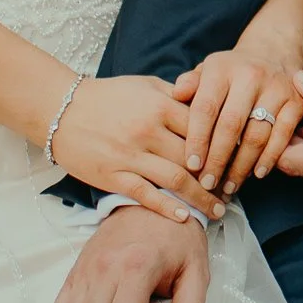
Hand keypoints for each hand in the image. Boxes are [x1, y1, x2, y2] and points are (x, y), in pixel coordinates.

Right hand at [51, 75, 226, 221]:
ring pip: (176, 180)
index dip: (225, 144)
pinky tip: (184, 217)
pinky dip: (167, 208)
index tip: (240, 159)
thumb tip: (209, 104)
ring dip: (200, 198)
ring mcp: (130, 155)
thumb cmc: (108, 95)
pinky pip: (145, 195)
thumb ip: (177, 95)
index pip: (204, 127)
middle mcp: (148, 130)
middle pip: (195, 157)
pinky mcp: (113, 175)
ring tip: (218, 210)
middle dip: (218, 176)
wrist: (62, 108)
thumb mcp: (146, 85)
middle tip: (235, 190)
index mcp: (160, 105)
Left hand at [172, 44, 302, 196]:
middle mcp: (250, 75)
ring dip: (242, 166)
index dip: (197, 139)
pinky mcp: (296, 102)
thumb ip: (190, 84)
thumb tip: (176, 94)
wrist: (273, 50)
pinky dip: (269, 159)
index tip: (191, 165)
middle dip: (217, 159)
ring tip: (229, 186)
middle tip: (207, 184)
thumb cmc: (231, 70)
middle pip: (231, 125)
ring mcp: (276, 88)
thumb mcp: (207, 70)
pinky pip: (282, 137)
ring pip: (257, 135)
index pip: (206, 108)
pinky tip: (256, 174)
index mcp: (222, 67)